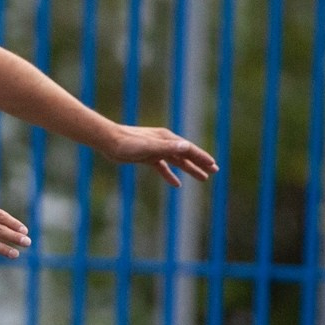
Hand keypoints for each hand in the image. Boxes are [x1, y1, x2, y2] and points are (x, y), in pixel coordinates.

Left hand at [99, 124, 218, 185]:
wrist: (109, 141)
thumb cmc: (127, 143)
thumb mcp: (149, 147)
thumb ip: (168, 147)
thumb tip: (187, 146)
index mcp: (167, 139)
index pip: (189, 149)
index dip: (201, 157)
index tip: (213, 165)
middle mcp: (164, 143)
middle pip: (186, 154)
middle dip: (200, 163)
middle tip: (215, 171)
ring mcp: (156, 149)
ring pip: (177, 161)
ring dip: (189, 169)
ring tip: (202, 178)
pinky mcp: (147, 157)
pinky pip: (163, 167)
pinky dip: (170, 174)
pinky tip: (176, 184)